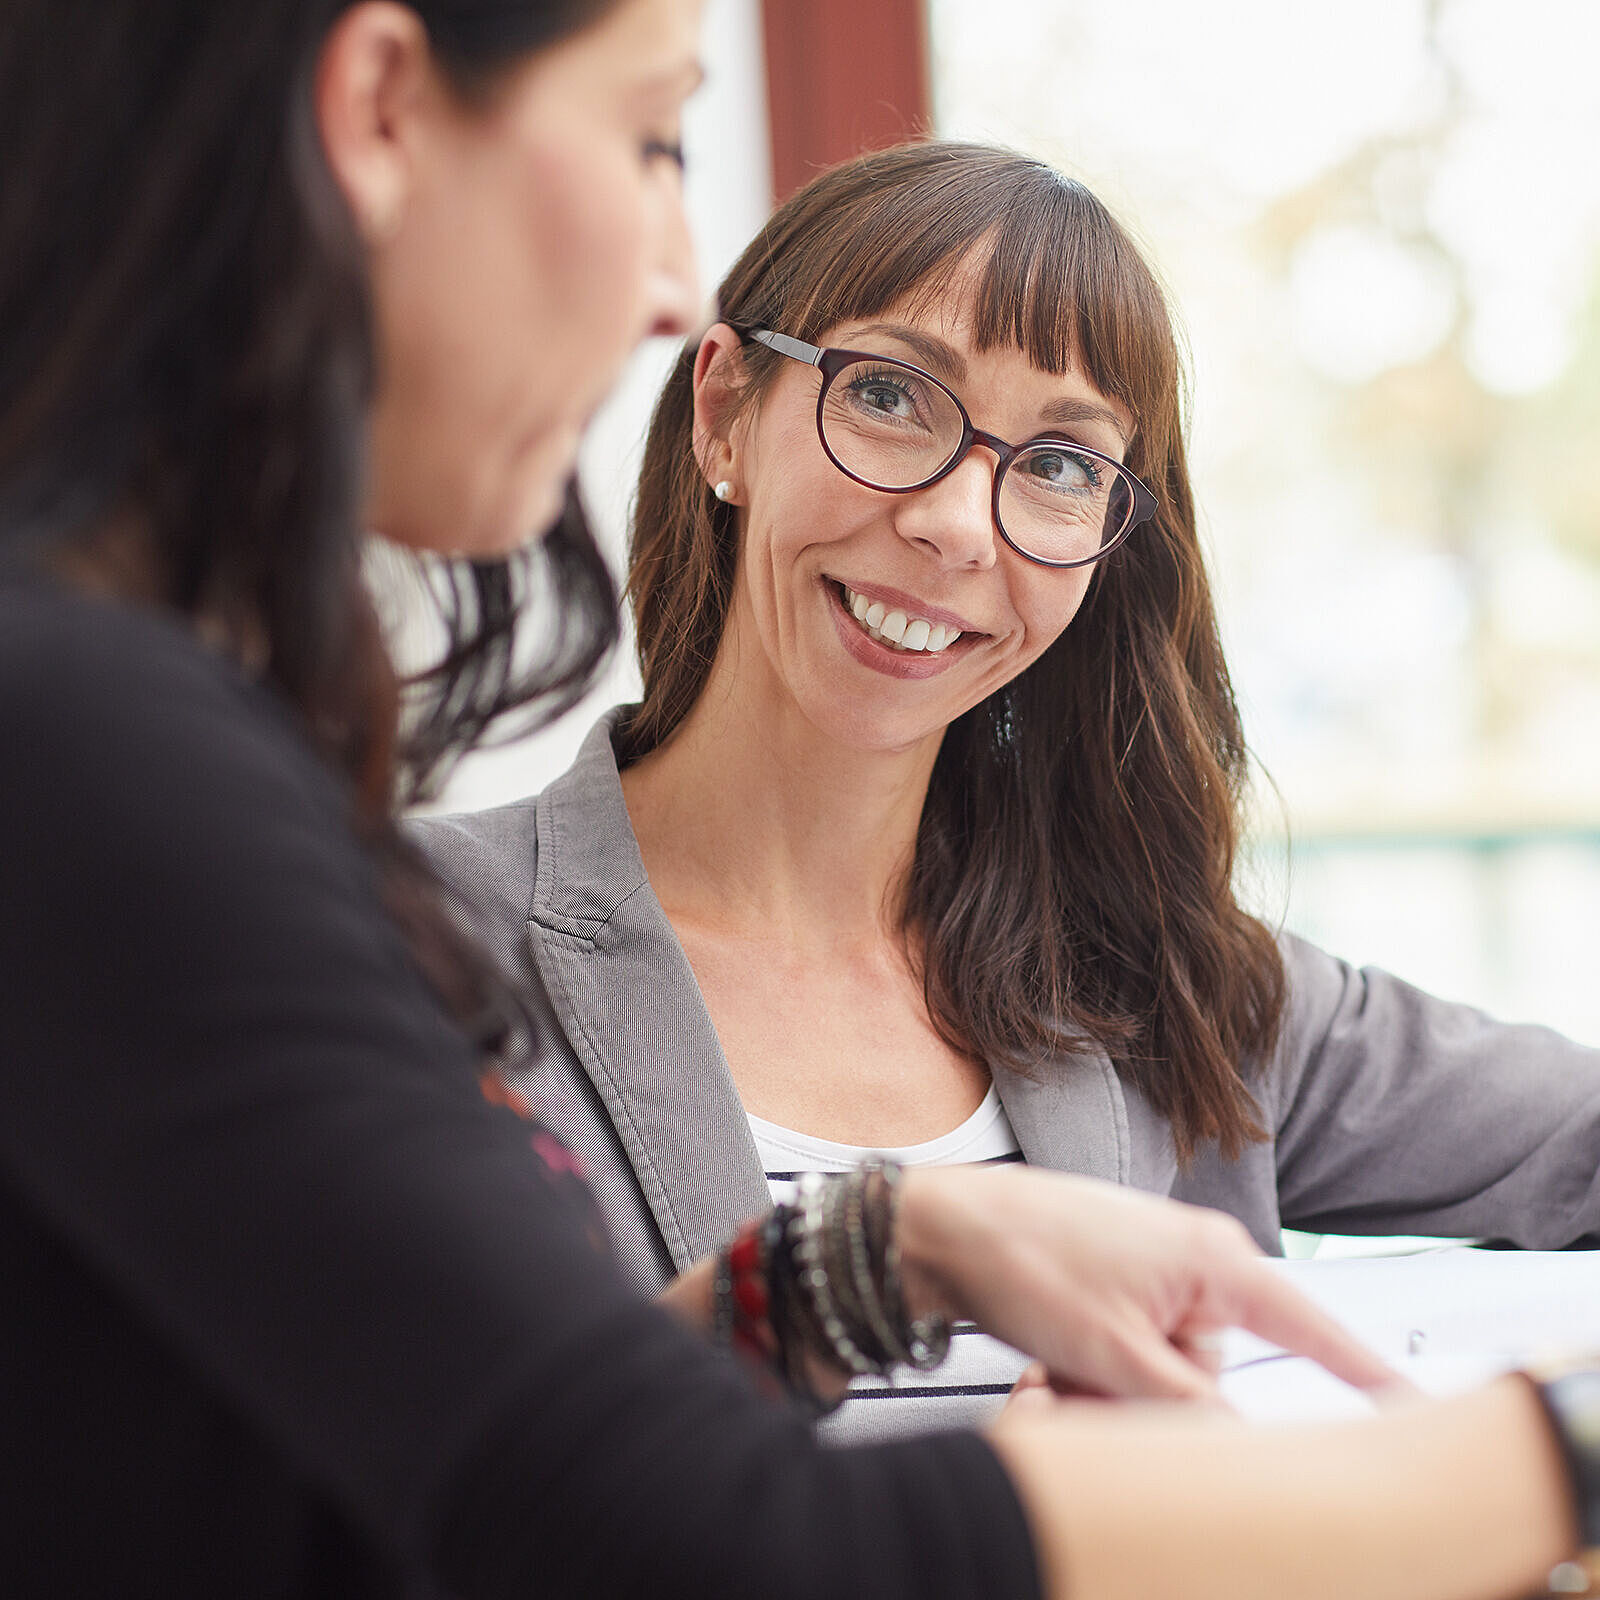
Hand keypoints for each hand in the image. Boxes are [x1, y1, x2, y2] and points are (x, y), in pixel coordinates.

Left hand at [896, 1165, 1398, 1401]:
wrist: (944, 1227)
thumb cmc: (1026, 1259)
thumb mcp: (1116, 1356)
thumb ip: (1191, 1406)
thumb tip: (1241, 1442)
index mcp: (1213, 1263)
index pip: (1309, 1327)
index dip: (1360, 1371)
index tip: (1410, 1404)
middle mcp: (1193, 1260)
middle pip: (1209, 1372)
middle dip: (1150, 1402)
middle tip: (1087, 1392)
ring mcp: (1150, 1270)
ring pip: (1159, 1373)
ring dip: (1108, 1393)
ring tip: (1054, 1374)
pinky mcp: (1114, 1284)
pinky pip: (1126, 1353)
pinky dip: (1090, 1373)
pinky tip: (1044, 1367)